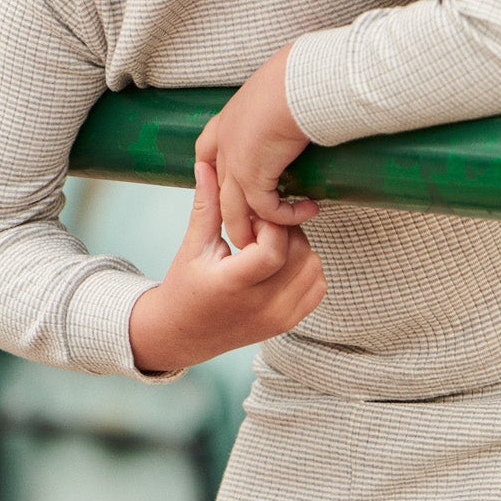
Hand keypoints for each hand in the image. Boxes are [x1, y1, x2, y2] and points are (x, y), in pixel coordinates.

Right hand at [128, 160, 326, 372]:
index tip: (253, 219)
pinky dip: (306, 268)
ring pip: (313, 268)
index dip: (270, 225)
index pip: (274, 250)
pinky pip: (316, 287)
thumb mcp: (192, 246)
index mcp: (233, 286)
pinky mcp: (288, 322)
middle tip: (261, 228)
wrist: (184, 333)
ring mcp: (278, 317)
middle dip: (285, 232)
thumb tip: (206, 166)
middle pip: (299, 255)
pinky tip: (280, 263)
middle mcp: (261, 306)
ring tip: (268, 245)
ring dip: (298, 248)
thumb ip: (207, 206)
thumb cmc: (185, 287)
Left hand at [195, 43, 318, 249]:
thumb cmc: (300, 78)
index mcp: (228, 120)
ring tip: (270, 240)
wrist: (300, 81)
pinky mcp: (252, 176)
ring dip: (251, 229)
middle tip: (251, 228)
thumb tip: (301, 109)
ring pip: (233, 210)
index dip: (212, 172)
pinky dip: (287, 217)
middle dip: (231, 213)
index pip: (206, 151)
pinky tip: (307, 211)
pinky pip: (266, 210)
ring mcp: (234, 161)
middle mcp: (224, 143)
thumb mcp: (281, 90)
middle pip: (218, 189)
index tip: (227, 186)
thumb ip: (280, 107)